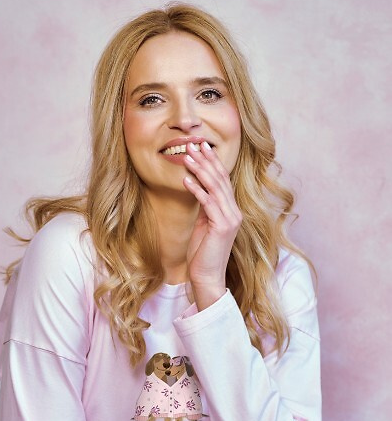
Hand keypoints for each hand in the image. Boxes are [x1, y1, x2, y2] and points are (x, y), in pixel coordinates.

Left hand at [183, 141, 241, 310]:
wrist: (207, 277)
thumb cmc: (202, 254)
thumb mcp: (204, 226)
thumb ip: (205, 208)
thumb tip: (199, 190)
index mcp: (232, 211)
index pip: (223, 181)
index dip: (213, 163)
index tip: (202, 147)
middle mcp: (235, 213)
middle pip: (221, 180)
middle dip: (206, 161)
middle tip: (193, 144)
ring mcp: (230, 220)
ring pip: (215, 188)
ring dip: (200, 170)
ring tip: (187, 156)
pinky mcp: (222, 227)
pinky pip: (208, 203)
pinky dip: (197, 190)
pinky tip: (186, 179)